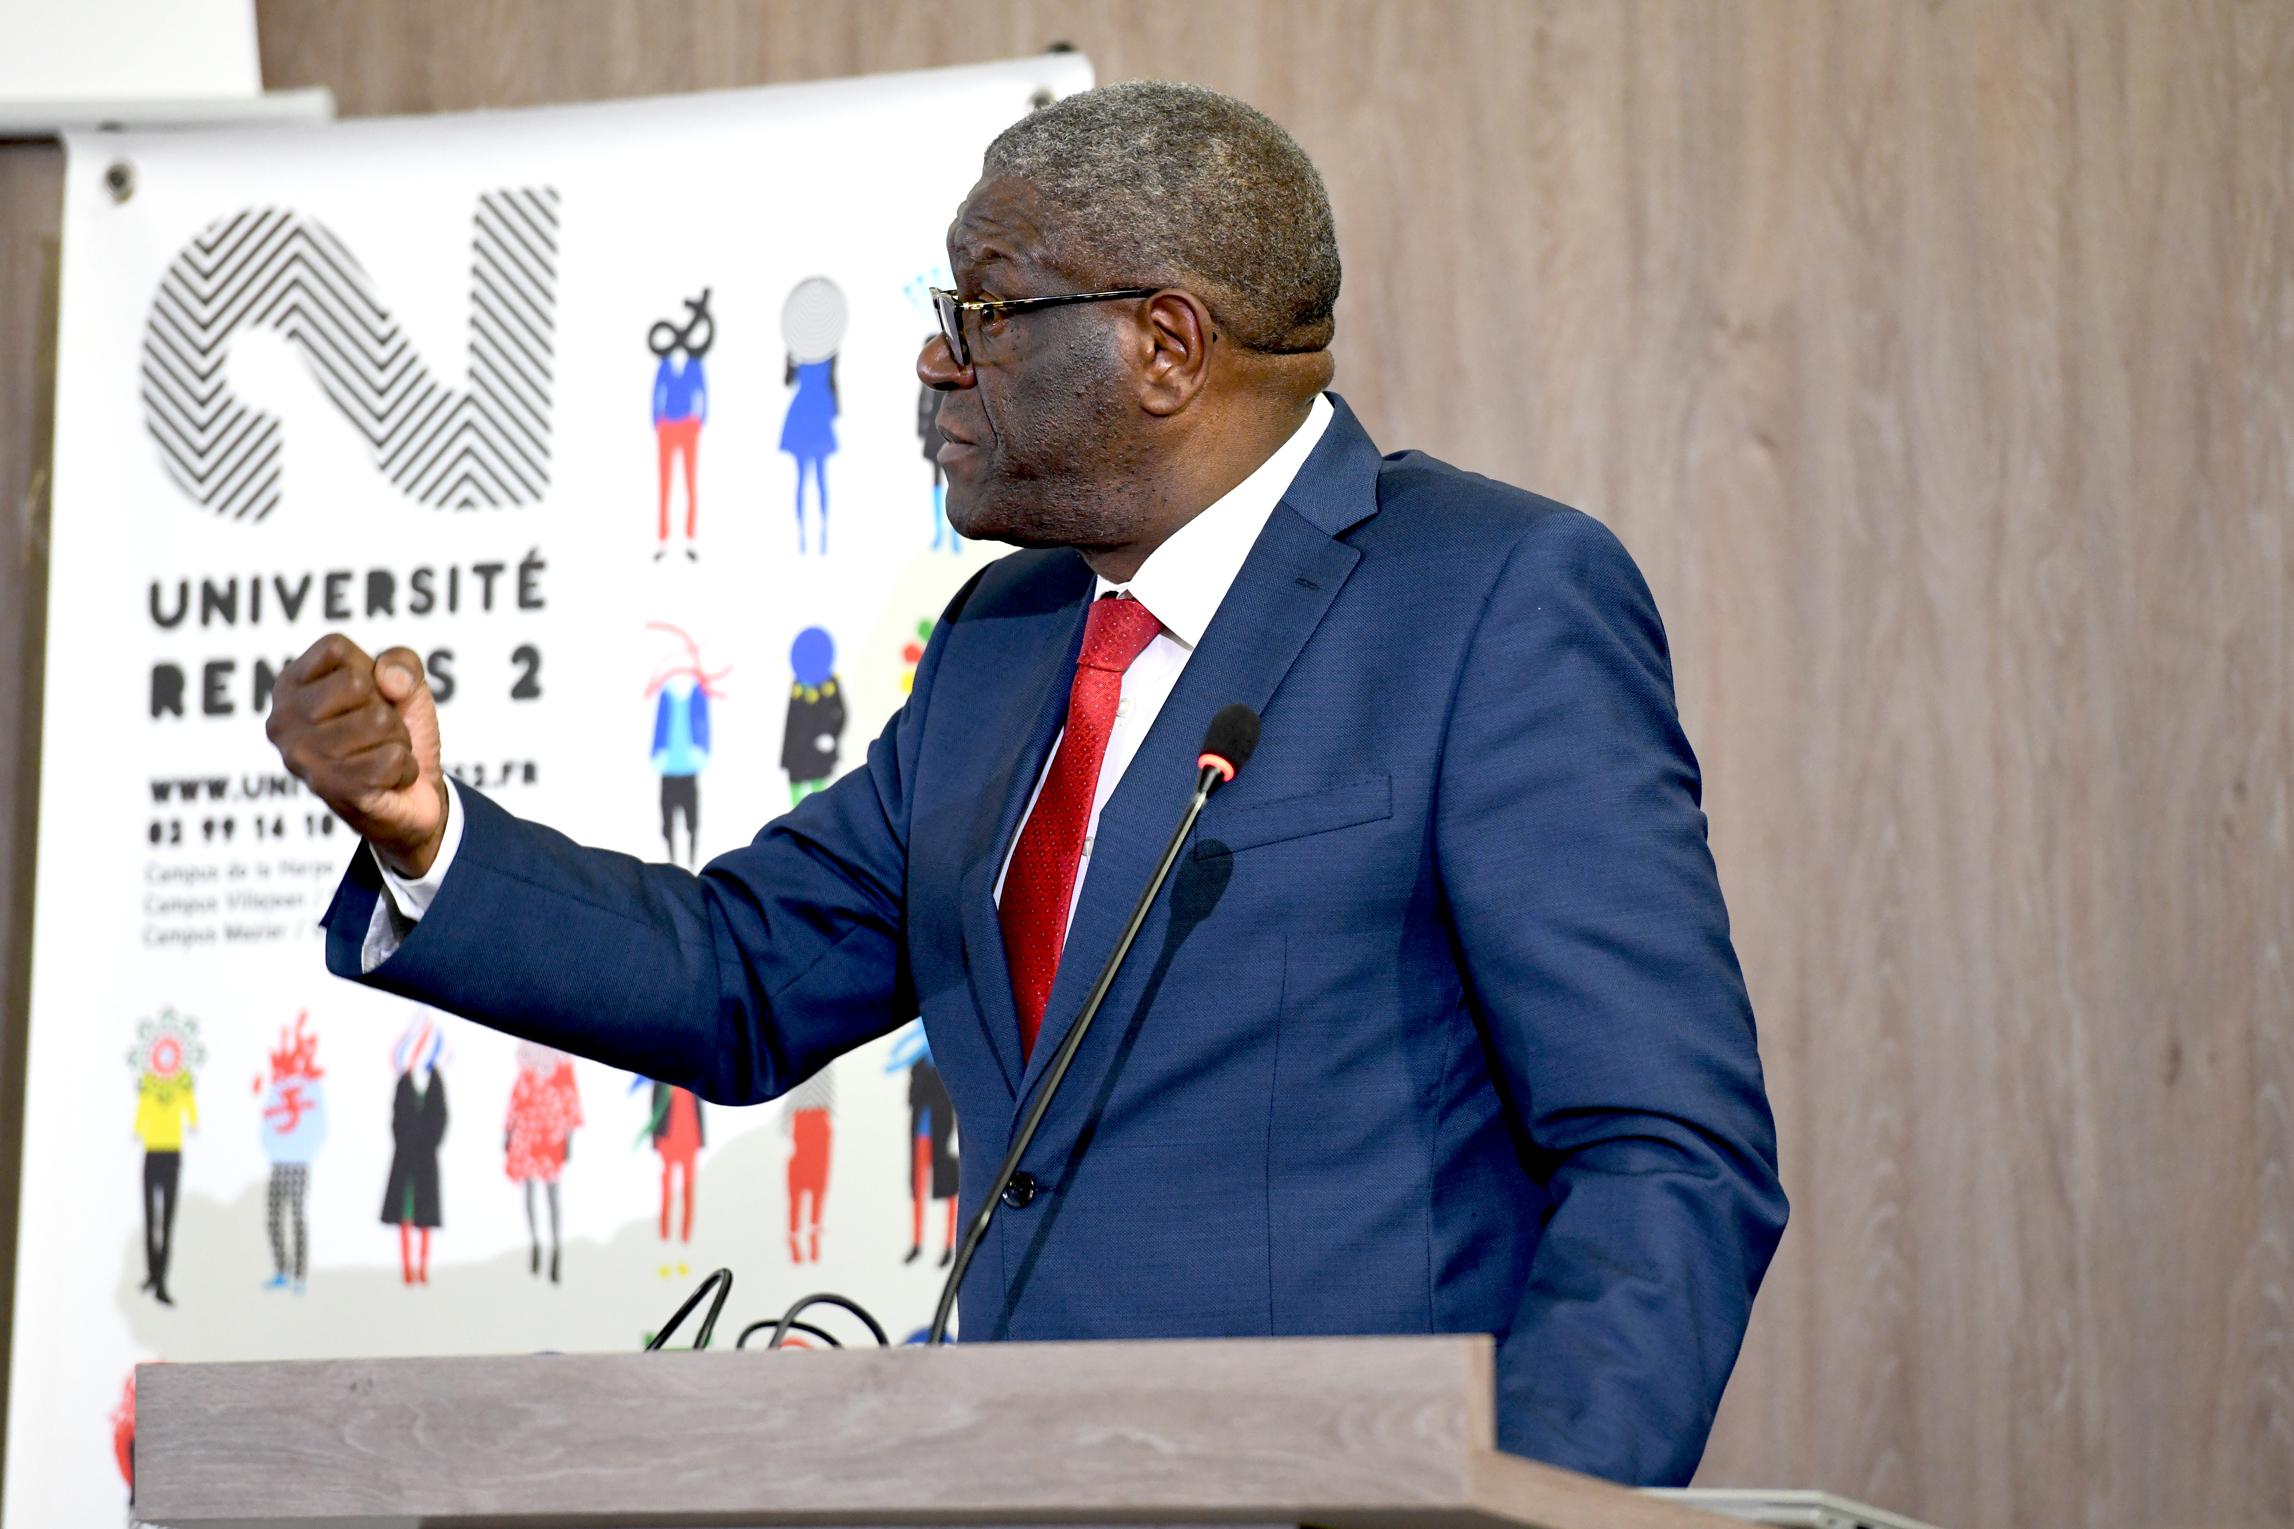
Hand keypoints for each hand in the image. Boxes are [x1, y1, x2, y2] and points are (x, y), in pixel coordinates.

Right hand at [266, 635, 447, 877]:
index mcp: (289, 686)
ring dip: (397, 740)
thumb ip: (402, 662)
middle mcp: (283, 722)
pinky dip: (405, 768)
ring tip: (381, 754)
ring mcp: (303, 758)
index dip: (368, 669)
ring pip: (379, 722)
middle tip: (379, 733)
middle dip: (386, 707)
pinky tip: (387, 780)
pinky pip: (393, 758)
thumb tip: (389, 681)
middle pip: (358, 684)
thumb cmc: (396, 732)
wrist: (414, 799)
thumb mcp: (405, 685)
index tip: (365, 698)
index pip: (334, 648)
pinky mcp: (332, 789)